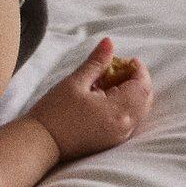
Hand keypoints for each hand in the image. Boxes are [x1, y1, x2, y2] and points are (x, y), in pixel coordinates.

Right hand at [27, 37, 153, 161]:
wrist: (40, 144)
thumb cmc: (54, 112)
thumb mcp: (75, 82)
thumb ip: (96, 62)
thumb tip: (109, 42)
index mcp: (118, 111)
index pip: (143, 86)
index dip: (139, 70)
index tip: (127, 59)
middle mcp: (124, 126)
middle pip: (145, 99)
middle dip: (137, 81)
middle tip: (118, 69)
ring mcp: (119, 136)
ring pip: (139, 110)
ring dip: (131, 94)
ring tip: (110, 83)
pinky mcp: (112, 142)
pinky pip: (128, 120)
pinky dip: (125, 106)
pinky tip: (106, 99)